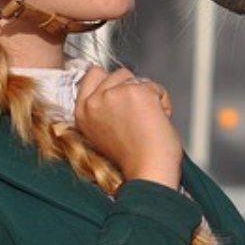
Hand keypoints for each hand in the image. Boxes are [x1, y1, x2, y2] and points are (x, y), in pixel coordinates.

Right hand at [74, 66, 182, 189]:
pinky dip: (163, 101)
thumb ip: (104, 108)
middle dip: (133, 89)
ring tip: (147, 121)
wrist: (148, 170)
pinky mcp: (134, 92)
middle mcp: (93, 102)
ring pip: (138, 78)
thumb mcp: (103, 131)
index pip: (93, 74)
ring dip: (149, 95)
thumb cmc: (133, 157)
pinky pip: (155, 87)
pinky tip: (158, 121)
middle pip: (119, 74)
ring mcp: (113, 95)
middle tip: (137, 118)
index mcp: (81, 112)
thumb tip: (118, 86)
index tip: (122, 93)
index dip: (111, 81)